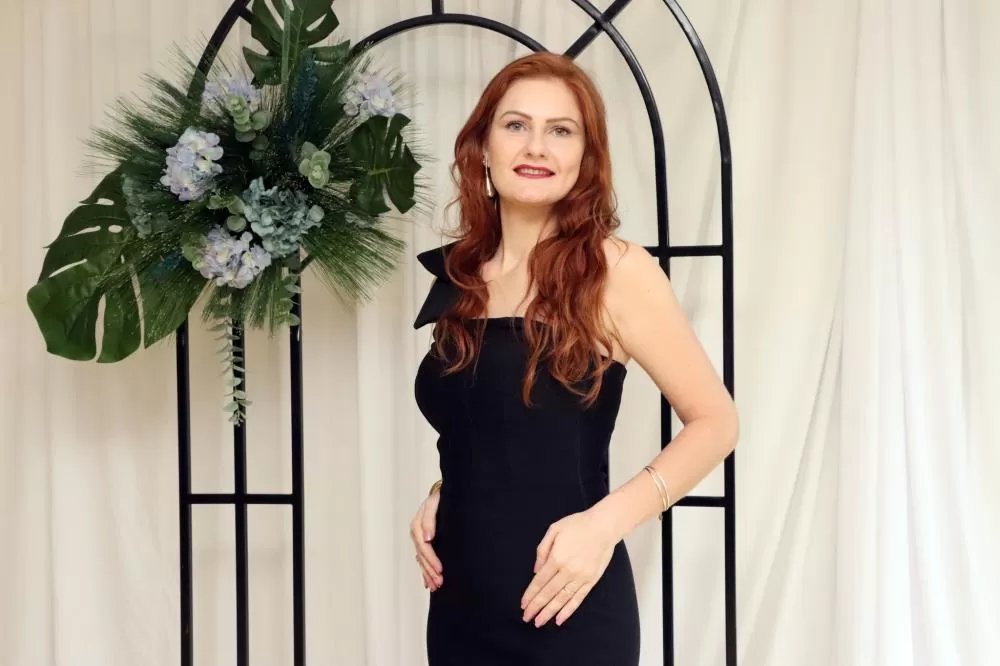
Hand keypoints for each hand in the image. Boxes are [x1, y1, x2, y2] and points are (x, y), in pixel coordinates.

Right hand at [409, 487, 442, 590]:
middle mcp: (417, 535)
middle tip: (439, 583)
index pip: (424, 548)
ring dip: (427, 575)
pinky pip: (422, 560)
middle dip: (430, 571)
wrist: (440, 495)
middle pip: (422, 557)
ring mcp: (419, 540)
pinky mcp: (424, 543)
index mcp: (417, 526)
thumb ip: (429, 520)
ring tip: (435, 587)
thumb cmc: (439, 498)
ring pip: (422, 561)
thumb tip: (428, 538)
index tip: (440, 570)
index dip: (432, 560)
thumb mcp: (434, 504)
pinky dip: (425, 572)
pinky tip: (427, 582)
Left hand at [520, 509, 617, 626]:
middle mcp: (568, 570)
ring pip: (562, 599)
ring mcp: (581, 577)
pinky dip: (568, 610)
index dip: (530, 594)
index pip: (540, 581)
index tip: (523, 604)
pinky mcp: (591, 580)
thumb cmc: (577, 525)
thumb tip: (535, 571)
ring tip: (539, 622)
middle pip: (549, 593)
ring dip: (549, 612)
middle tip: (526, 618)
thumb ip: (542, 550)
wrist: (604, 526)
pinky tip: (560, 619)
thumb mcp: (554, 530)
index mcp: (557, 558)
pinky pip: (578, 598)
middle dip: (536, 607)